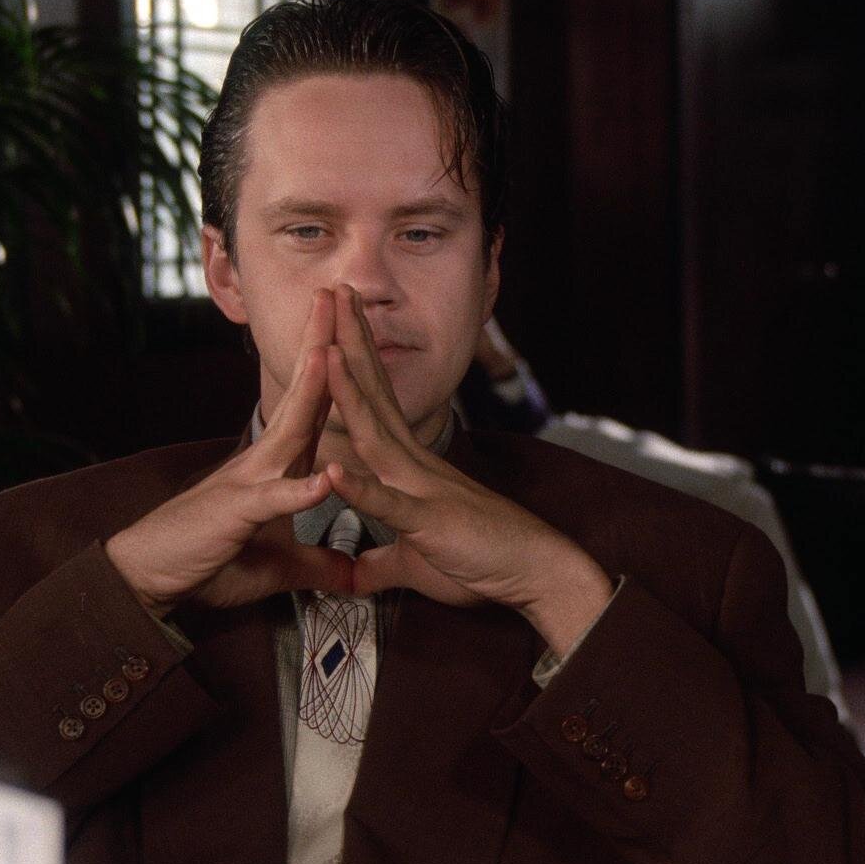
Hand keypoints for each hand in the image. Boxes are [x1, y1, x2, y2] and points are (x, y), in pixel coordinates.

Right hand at [104, 289, 350, 615]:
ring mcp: (249, 483)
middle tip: (339, 296)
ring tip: (331, 351)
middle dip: (322, 345)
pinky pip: (272, 501)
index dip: (338, 369)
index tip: (357, 328)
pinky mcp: (236, 515)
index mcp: (278, 466)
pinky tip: (324, 480)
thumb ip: (313, 564)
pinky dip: (298, 491)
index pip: (314, 407)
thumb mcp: (275, 565)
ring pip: (288, 432)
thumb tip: (350, 575)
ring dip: (310, 392)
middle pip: (302, 397)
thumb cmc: (207, 560)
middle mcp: (264, 463)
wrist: (149, 577)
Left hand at [323, 285, 612, 655]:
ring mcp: (423, 489)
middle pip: (375, 394)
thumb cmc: (482, 560)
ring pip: (376, 435)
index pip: (376, 398)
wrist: (537, 573)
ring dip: (350, 393)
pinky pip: (390, 505)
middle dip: (350, 342)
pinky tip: (334, 472)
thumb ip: (382, 562)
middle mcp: (414, 464)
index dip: (354, 355)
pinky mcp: (430, 523)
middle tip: (332, 290)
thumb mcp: (416, 561)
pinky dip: (361, 490)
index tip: (335, 315)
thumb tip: (355, 573)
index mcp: (410, 465)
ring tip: (326, 350)